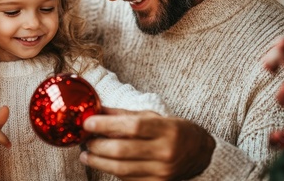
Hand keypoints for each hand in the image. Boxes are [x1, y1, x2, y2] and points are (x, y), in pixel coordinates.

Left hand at [80, 107, 214, 179]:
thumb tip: (96, 111)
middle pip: (123, 150)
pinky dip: (111, 171)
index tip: (88, 123)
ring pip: (122, 169)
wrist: (198, 152)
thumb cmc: (174, 129)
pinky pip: (128, 180)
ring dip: (98, 161)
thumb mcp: (154, 115)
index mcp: (167, 129)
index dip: (106, 125)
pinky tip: (102, 163)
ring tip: (86, 154)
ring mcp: (162, 172)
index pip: (132, 126)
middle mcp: (166, 152)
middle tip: (85, 140)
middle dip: (97, 145)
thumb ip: (124, 114)